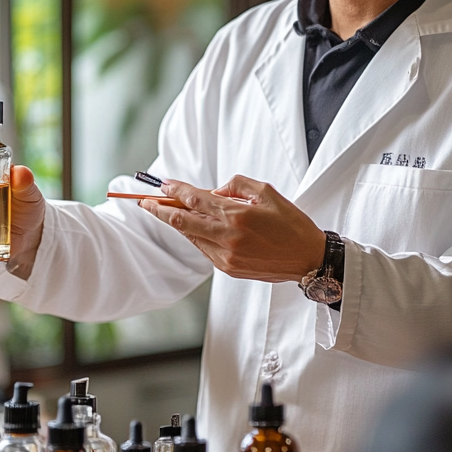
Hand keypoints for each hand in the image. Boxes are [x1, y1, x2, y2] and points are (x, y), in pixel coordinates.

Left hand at [140, 174, 324, 281]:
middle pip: (181, 220)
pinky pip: (203, 249)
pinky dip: (196, 236)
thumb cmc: (291, 222)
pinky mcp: (228, 269)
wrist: (308, 258)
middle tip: (143, 201)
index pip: (195, 198)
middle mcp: (227, 236)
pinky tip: (193, 228)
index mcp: (237, 214)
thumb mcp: (267, 192)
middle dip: (159, 209)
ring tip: (165, 210)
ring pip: (190, 236)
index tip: (163, 183)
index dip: (176, 189)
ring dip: (177, 223)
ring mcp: (226, 256)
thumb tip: (214, 191)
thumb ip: (236, 185)